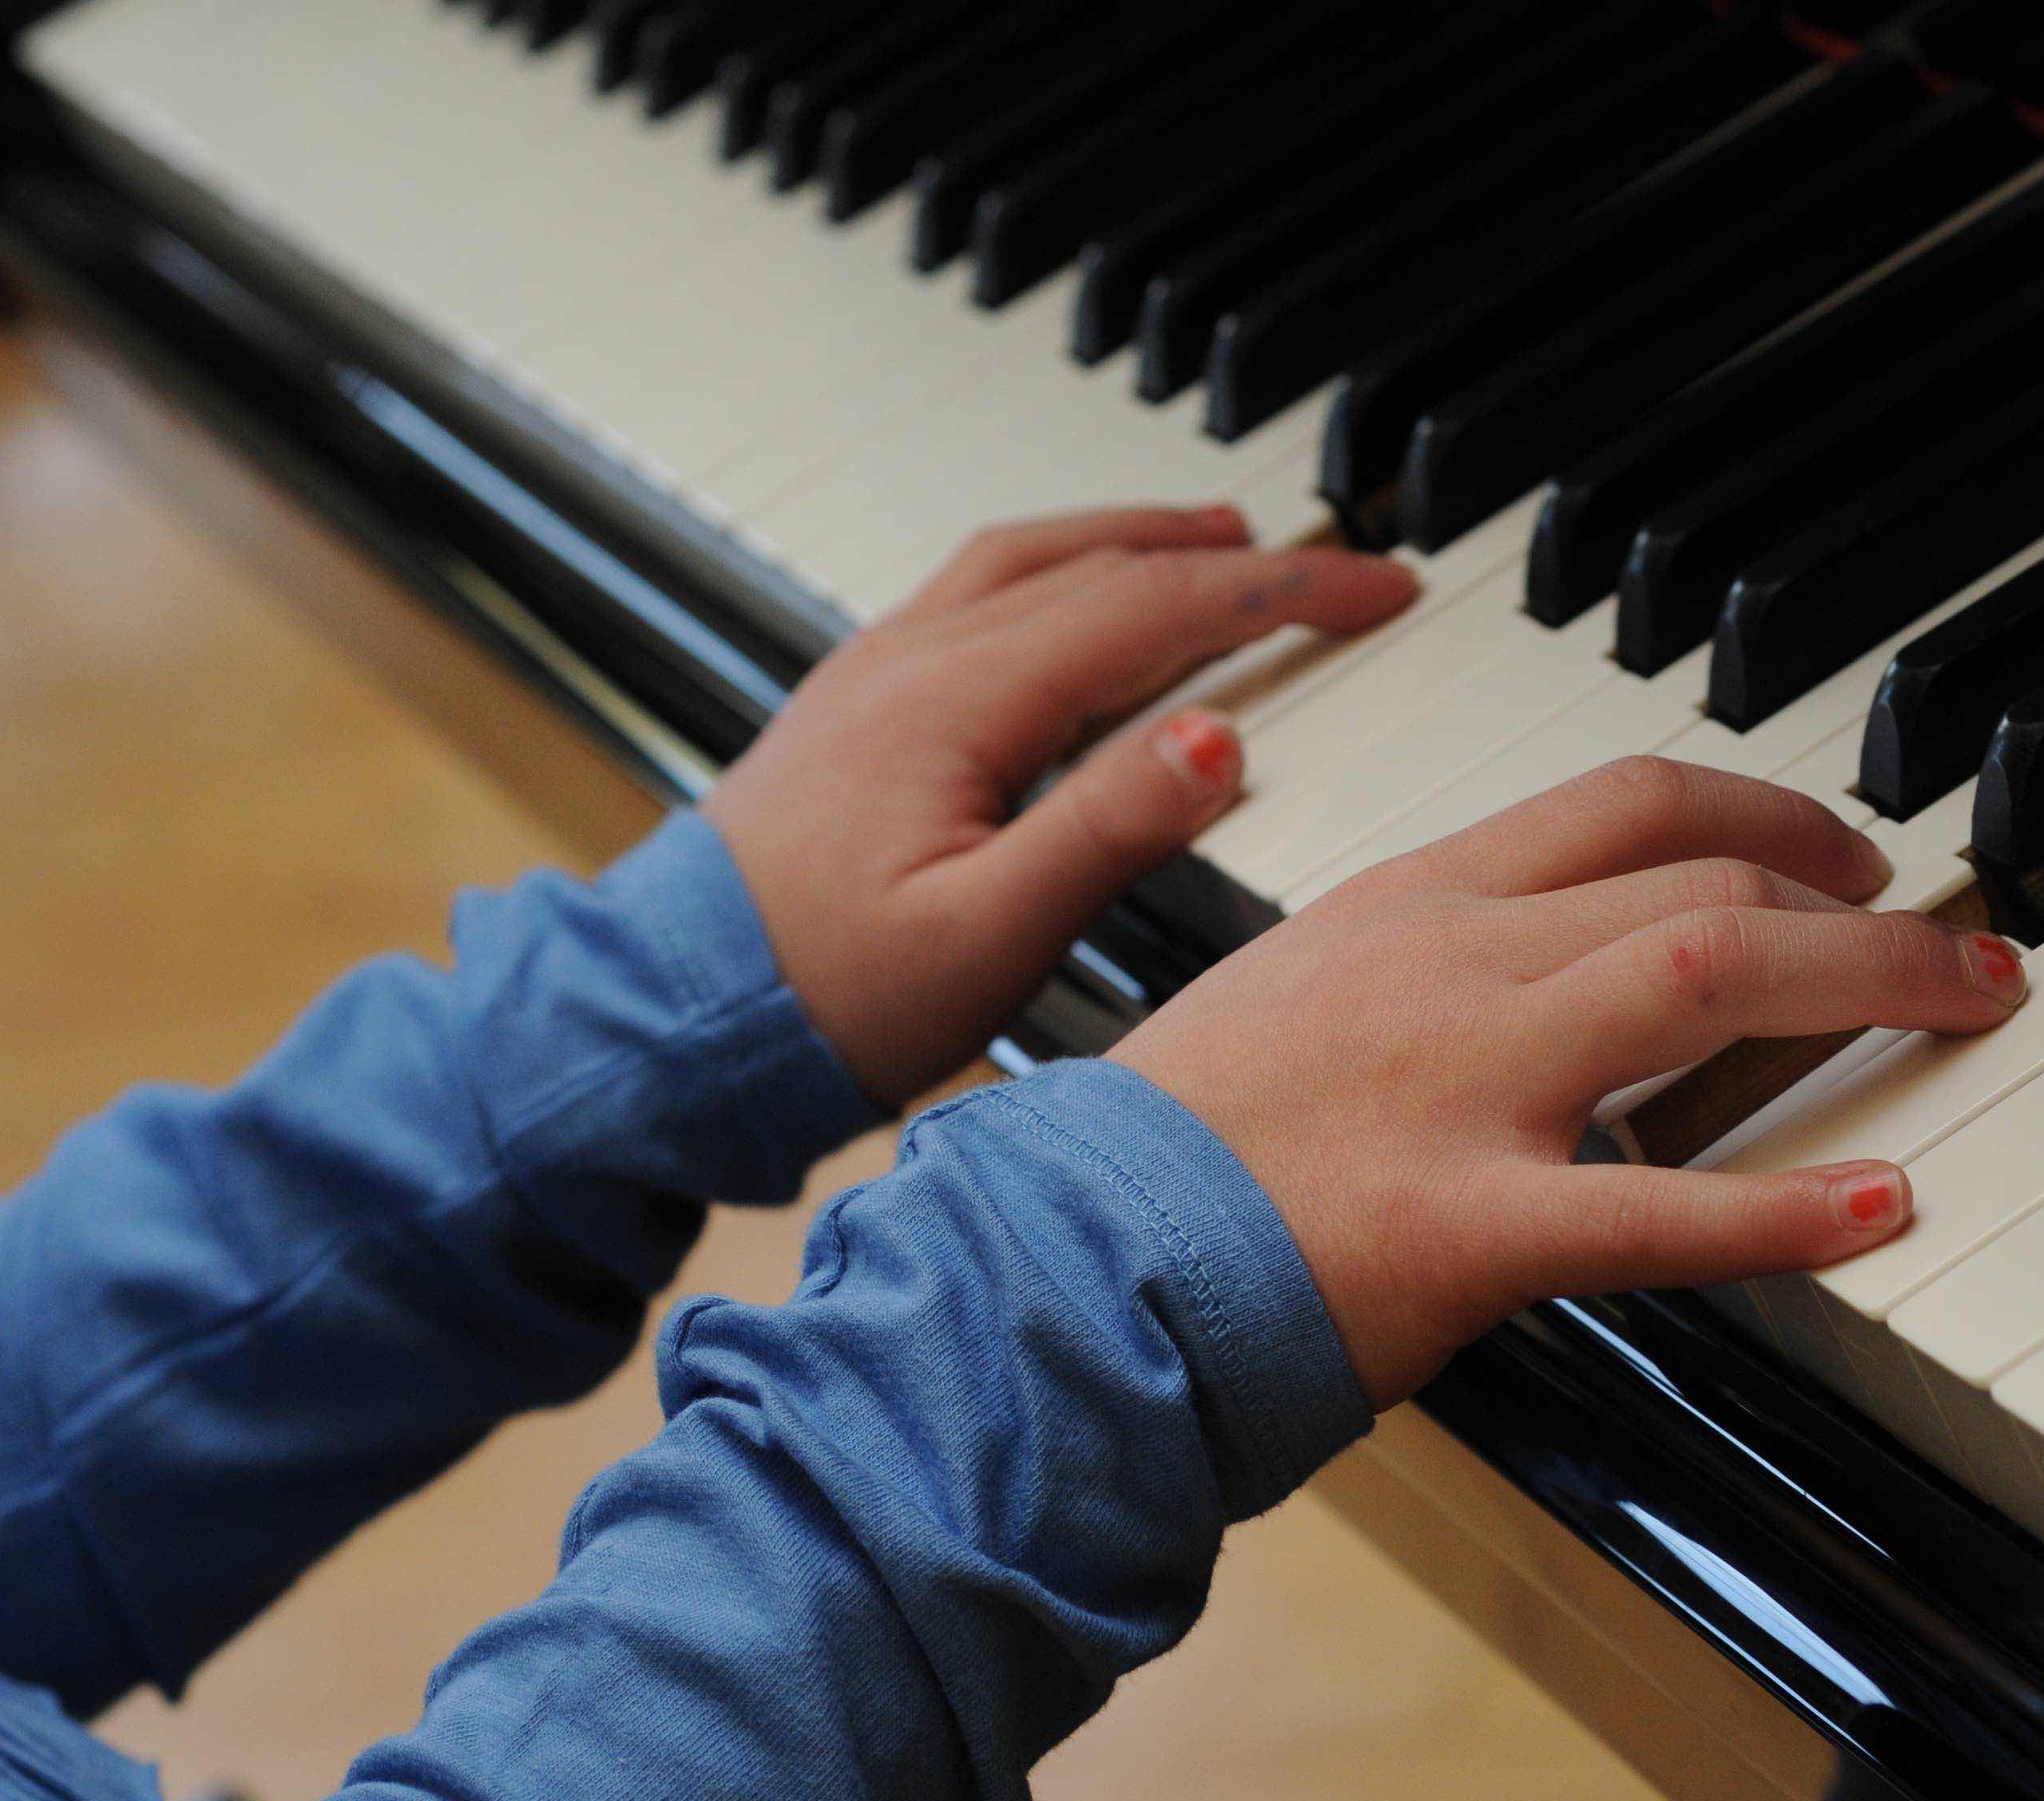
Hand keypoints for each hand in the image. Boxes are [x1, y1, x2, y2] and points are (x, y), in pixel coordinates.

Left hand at [704, 505, 1418, 1104]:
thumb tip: (1219, 737)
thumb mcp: (986, 938)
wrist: (665, 1018)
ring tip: (1221, 540)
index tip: (1378, 590)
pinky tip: (1074, 596)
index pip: (1158, 609)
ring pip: (1029, 557)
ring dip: (1138, 539)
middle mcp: (913, 660)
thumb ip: (1107, 831)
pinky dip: (1059, 567)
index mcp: (959, 702)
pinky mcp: (849, 706)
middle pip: (1102, 563)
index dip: (1284, 596)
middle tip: (1336, 566)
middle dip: (1235, 558)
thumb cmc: (820, 998)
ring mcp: (873, 673)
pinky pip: (974, 591)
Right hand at [1116, 757, 2033, 1406]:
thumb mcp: (1292, 1006)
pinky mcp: (1467, 1226)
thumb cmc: (1163, 1159)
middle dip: (1861, 897)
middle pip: (1702, 874)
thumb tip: (1528, 985)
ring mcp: (1463, 1085)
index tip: (1843, 851)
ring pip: (1710, 976)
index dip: (1768, 812)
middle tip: (1951, 939)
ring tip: (1968, 1003)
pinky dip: (1792, 1206)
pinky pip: (1661, 1211)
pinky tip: (1884, 1208)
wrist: (1056, 1267)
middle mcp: (1450, 963)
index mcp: (1408, 904)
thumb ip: (1419, 979)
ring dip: (1871, 983)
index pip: (1624, 799)